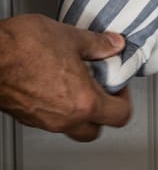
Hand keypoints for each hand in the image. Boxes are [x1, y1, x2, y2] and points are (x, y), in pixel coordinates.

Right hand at [0, 15, 131, 140]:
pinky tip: (53, 87)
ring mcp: (42, 121)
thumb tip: (113, 44)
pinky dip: (56, 109)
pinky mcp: (24, 116)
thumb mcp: (70, 37)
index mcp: (83, 102)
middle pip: (93, 131)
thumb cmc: (21, 48)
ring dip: (78, 114)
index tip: (119, 86)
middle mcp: (64, 118)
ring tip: (76, 87)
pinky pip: (48, 120)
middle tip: (101, 93)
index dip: (125, 100)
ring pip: (69, 128)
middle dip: (101, 115)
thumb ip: (98, 44)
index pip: (119, 116)